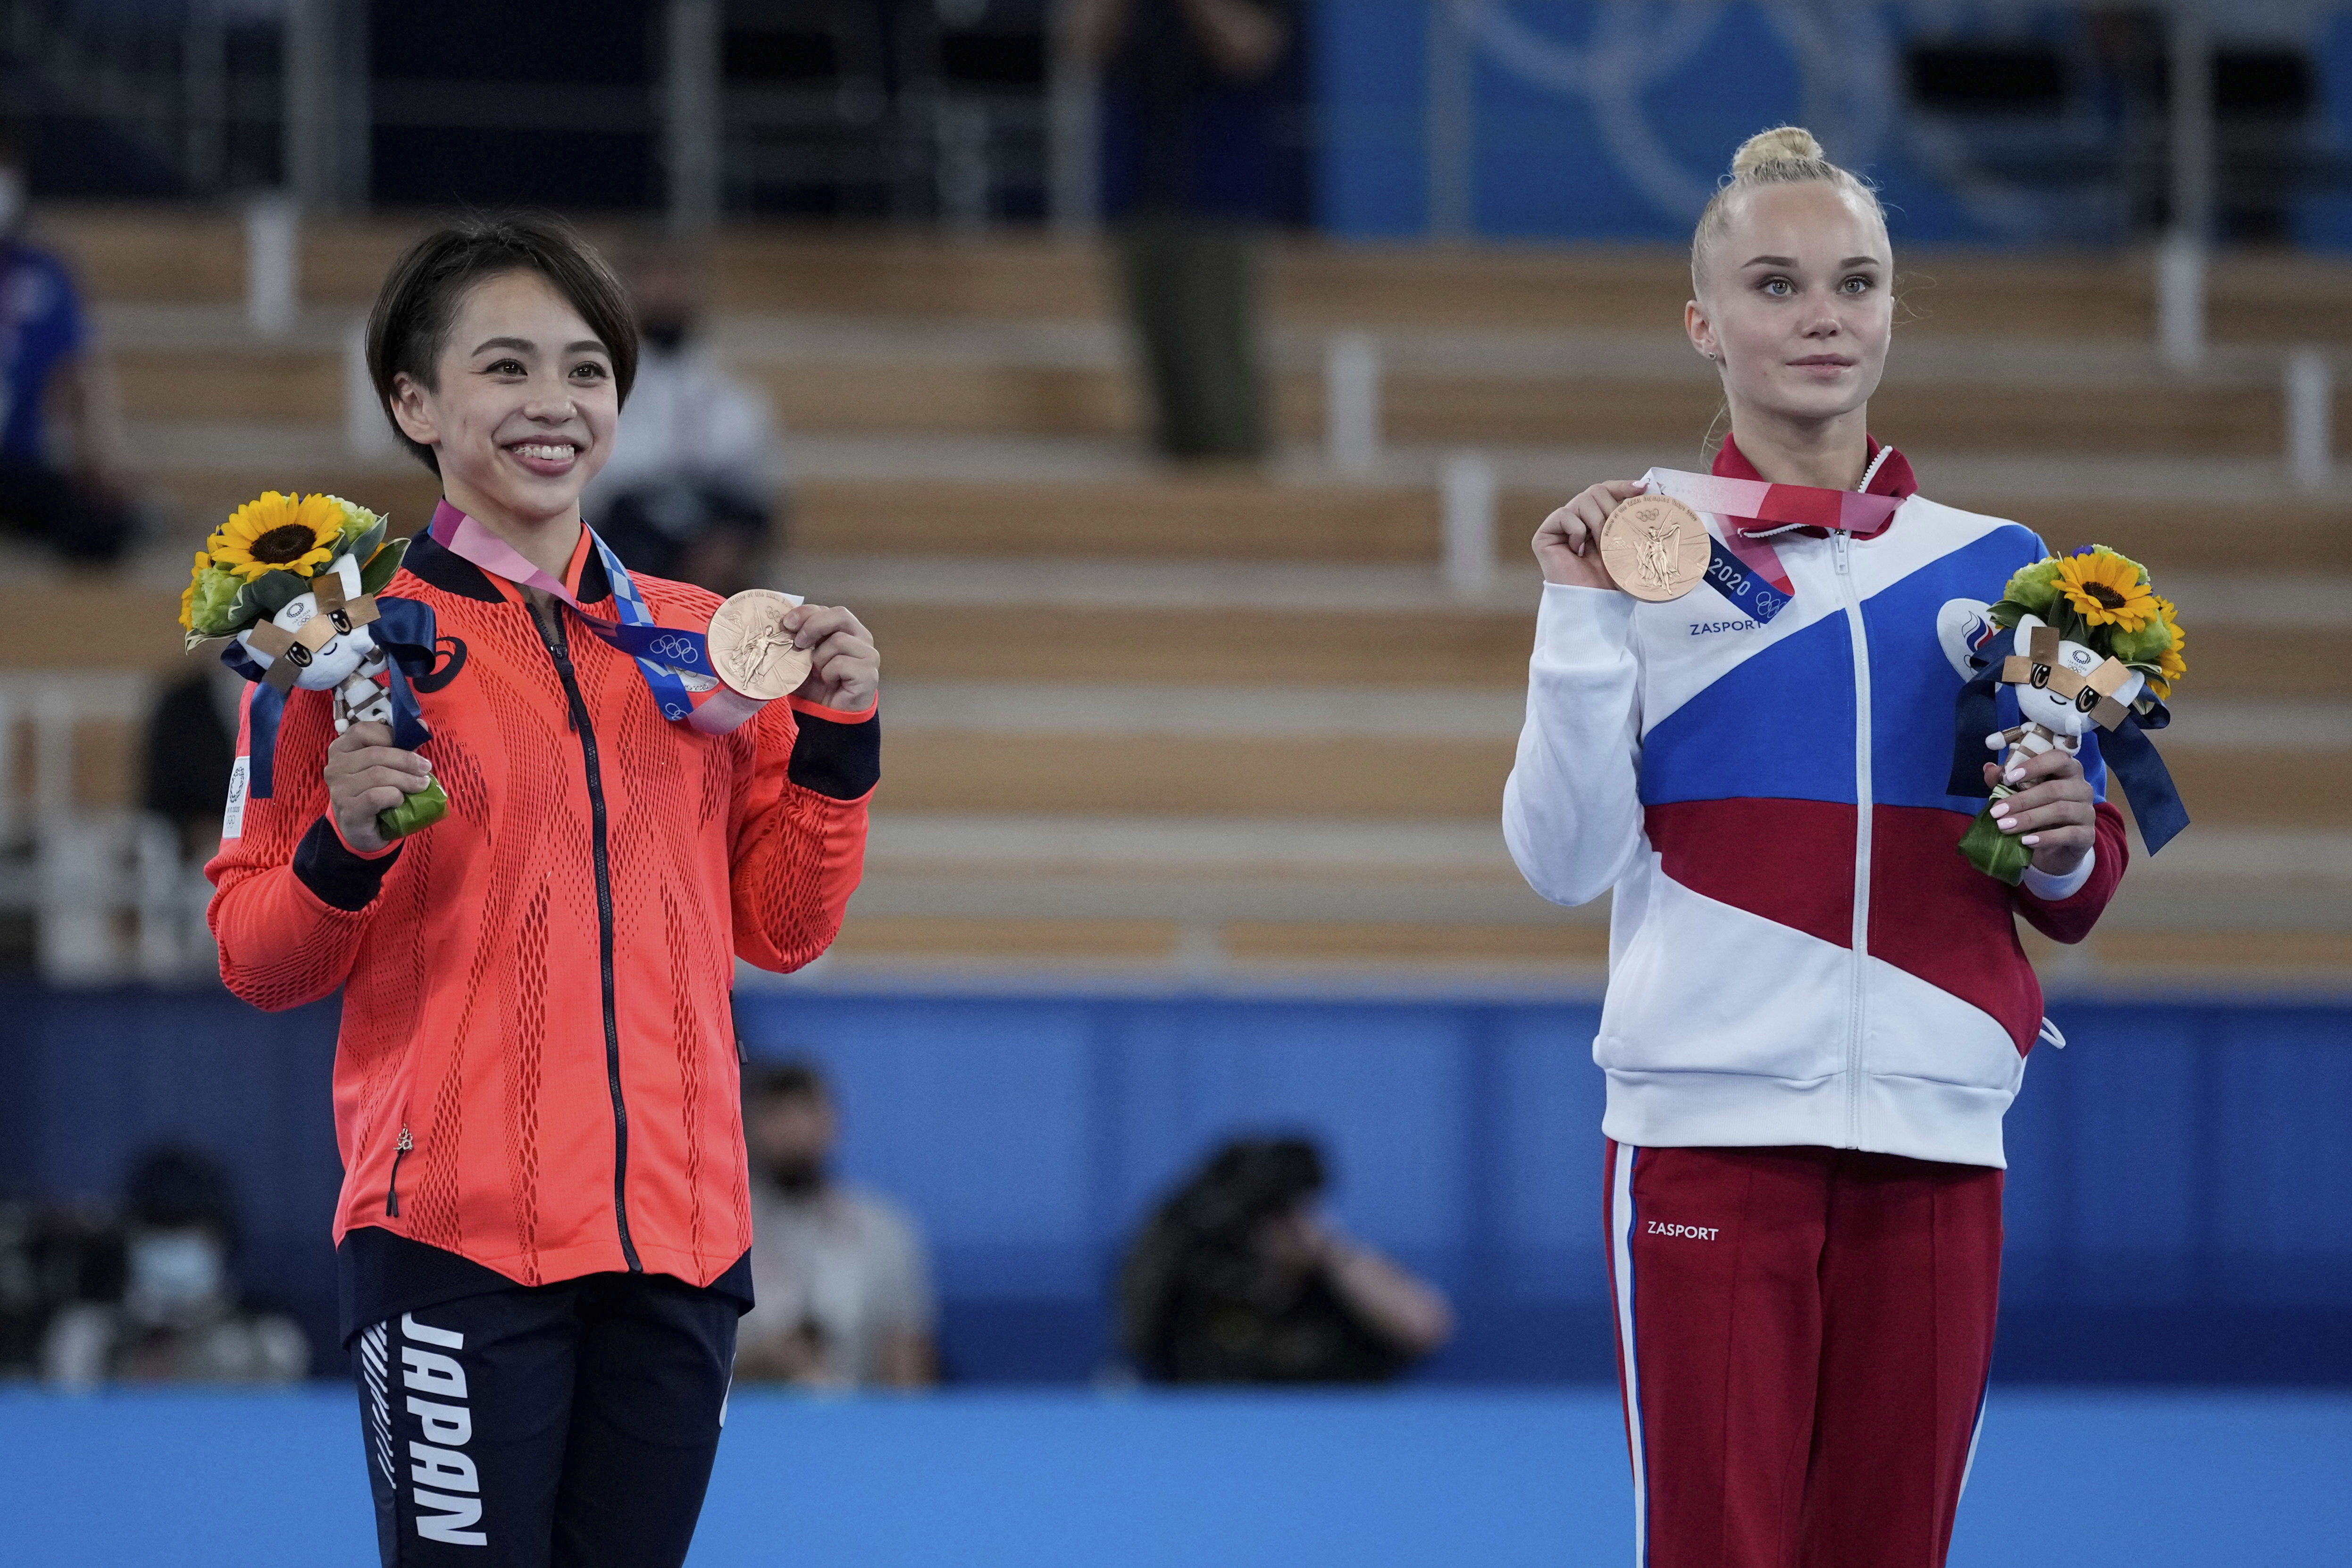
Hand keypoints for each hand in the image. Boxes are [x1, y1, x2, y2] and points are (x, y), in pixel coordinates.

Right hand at [323, 722, 432, 853]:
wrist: (360, 829)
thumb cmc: (374, 791)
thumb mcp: (385, 766)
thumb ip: (400, 746)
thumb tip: (421, 725)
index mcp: (341, 748)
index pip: (363, 730)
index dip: (390, 734)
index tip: (414, 745)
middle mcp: (335, 766)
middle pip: (375, 753)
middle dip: (407, 760)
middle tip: (425, 768)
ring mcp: (339, 788)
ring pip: (378, 774)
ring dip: (406, 779)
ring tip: (421, 785)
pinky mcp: (348, 809)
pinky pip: (376, 796)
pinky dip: (394, 796)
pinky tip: (400, 800)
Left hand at [783, 604, 878, 712]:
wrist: (829, 713)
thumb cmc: (817, 683)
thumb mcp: (801, 657)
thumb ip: (797, 638)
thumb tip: (782, 624)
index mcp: (846, 629)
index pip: (828, 609)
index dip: (806, 613)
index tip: (787, 623)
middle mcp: (862, 637)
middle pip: (840, 615)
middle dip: (814, 626)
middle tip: (798, 643)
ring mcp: (869, 654)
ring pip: (838, 641)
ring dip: (820, 658)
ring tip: (819, 673)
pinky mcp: (869, 673)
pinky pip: (841, 663)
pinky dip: (828, 673)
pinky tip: (830, 681)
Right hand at [1533, 481, 1644, 589]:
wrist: (1596, 602)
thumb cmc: (1613, 579)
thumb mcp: (1629, 542)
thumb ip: (1631, 517)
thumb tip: (1648, 489)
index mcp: (1596, 519)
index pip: (1607, 490)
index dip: (1622, 486)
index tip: (1642, 488)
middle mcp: (1577, 519)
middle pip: (1596, 490)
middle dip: (1611, 509)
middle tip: (1618, 532)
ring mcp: (1560, 526)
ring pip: (1583, 499)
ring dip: (1598, 522)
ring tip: (1601, 545)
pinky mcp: (1545, 534)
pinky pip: (1565, 515)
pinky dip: (1576, 531)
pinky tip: (1577, 551)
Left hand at [1982, 748, 2095, 876]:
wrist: (2055, 847)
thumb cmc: (2038, 810)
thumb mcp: (2019, 794)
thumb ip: (2005, 780)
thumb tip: (1989, 769)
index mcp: (2068, 771)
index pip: (2059, 759)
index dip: (2034, 766)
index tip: (2008, 778)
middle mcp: (2082, 788)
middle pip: (2054, 789)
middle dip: (2021, 800)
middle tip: (1996, 811)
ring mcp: (2087, 812)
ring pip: (2061, 810)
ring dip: (2029, 819)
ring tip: (2004, 827)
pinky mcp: (2088, 835)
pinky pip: (2069, 834)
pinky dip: (2046, 838)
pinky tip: (2026, 841)